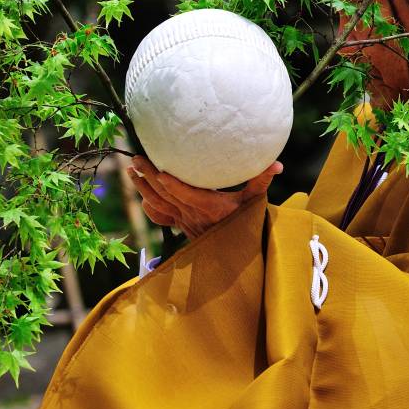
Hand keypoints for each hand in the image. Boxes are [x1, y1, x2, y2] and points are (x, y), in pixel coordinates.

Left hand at [126, 155, 282, 239]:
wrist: (235, 249)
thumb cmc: (245, 220)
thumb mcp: (254, 201)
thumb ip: (262, 181)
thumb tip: (277, 165)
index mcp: (208, 207)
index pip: (186, 195)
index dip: (172, 185)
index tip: (159, 171)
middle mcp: (192, 215)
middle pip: (165, 196)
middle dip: (149, 177)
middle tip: (136, 159)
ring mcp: (183, 221)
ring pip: (158, 204)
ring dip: (143, 187)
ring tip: (131, 170)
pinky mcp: (180, 225)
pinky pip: (160, 217)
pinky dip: (149, 207)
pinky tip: (141, 195)